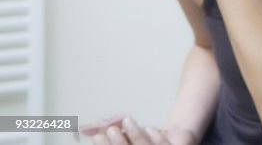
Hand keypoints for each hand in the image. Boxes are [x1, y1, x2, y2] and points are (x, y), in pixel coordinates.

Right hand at [78, 115, 195, 144]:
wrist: (178, 137)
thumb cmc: (147, 139)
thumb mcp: (127, 133)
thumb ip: (108, 130)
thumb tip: (83, 128)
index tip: (97, 137)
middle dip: (117, 144)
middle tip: (110, 130)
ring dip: (134, 136)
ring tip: (127, 120)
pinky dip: (156, 137)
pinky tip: (150, 129)